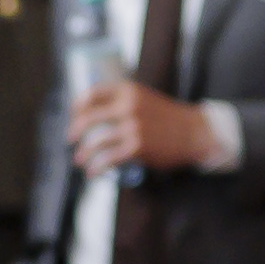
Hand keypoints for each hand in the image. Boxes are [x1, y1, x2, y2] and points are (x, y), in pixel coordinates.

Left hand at [68, 79, 216, 177]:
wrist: (195, 132)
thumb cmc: (167, 117)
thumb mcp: (144, 98)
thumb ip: (122, 101)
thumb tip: (93, 111)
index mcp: (128, 91)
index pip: (92, 94)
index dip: (77, 106)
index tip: (74, 116)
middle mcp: (128, 106)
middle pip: (88, 118)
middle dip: (74, 131)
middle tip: (70, 140)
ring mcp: (132, 127)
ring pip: (96, 142)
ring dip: (83, 153)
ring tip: (79, 160)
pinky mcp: (137, 147)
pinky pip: (108, 159)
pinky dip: (97, 167)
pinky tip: (93, 172)